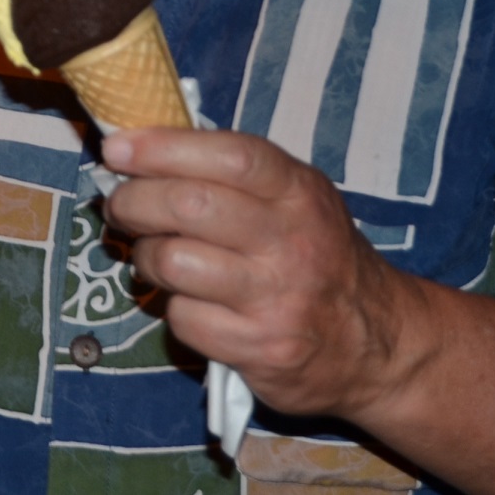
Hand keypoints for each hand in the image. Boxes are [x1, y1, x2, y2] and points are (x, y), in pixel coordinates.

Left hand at [101, 128, 421, 420]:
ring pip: (174, 262)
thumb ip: (231, 172)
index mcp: (299, 192)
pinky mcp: (261, 348)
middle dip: (134, 201)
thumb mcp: (294, 199)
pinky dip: (175, 309)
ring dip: (147, 257)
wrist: (376, 343)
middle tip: (119, 205)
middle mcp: (293, 242)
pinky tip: (195, 304)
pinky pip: (183, 318)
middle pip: (189, 206)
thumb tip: (141, 146)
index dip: (164, 147)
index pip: (229, 155)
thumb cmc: (315, 255)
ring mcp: (277, 298)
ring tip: (157, 257)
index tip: (118, 150)